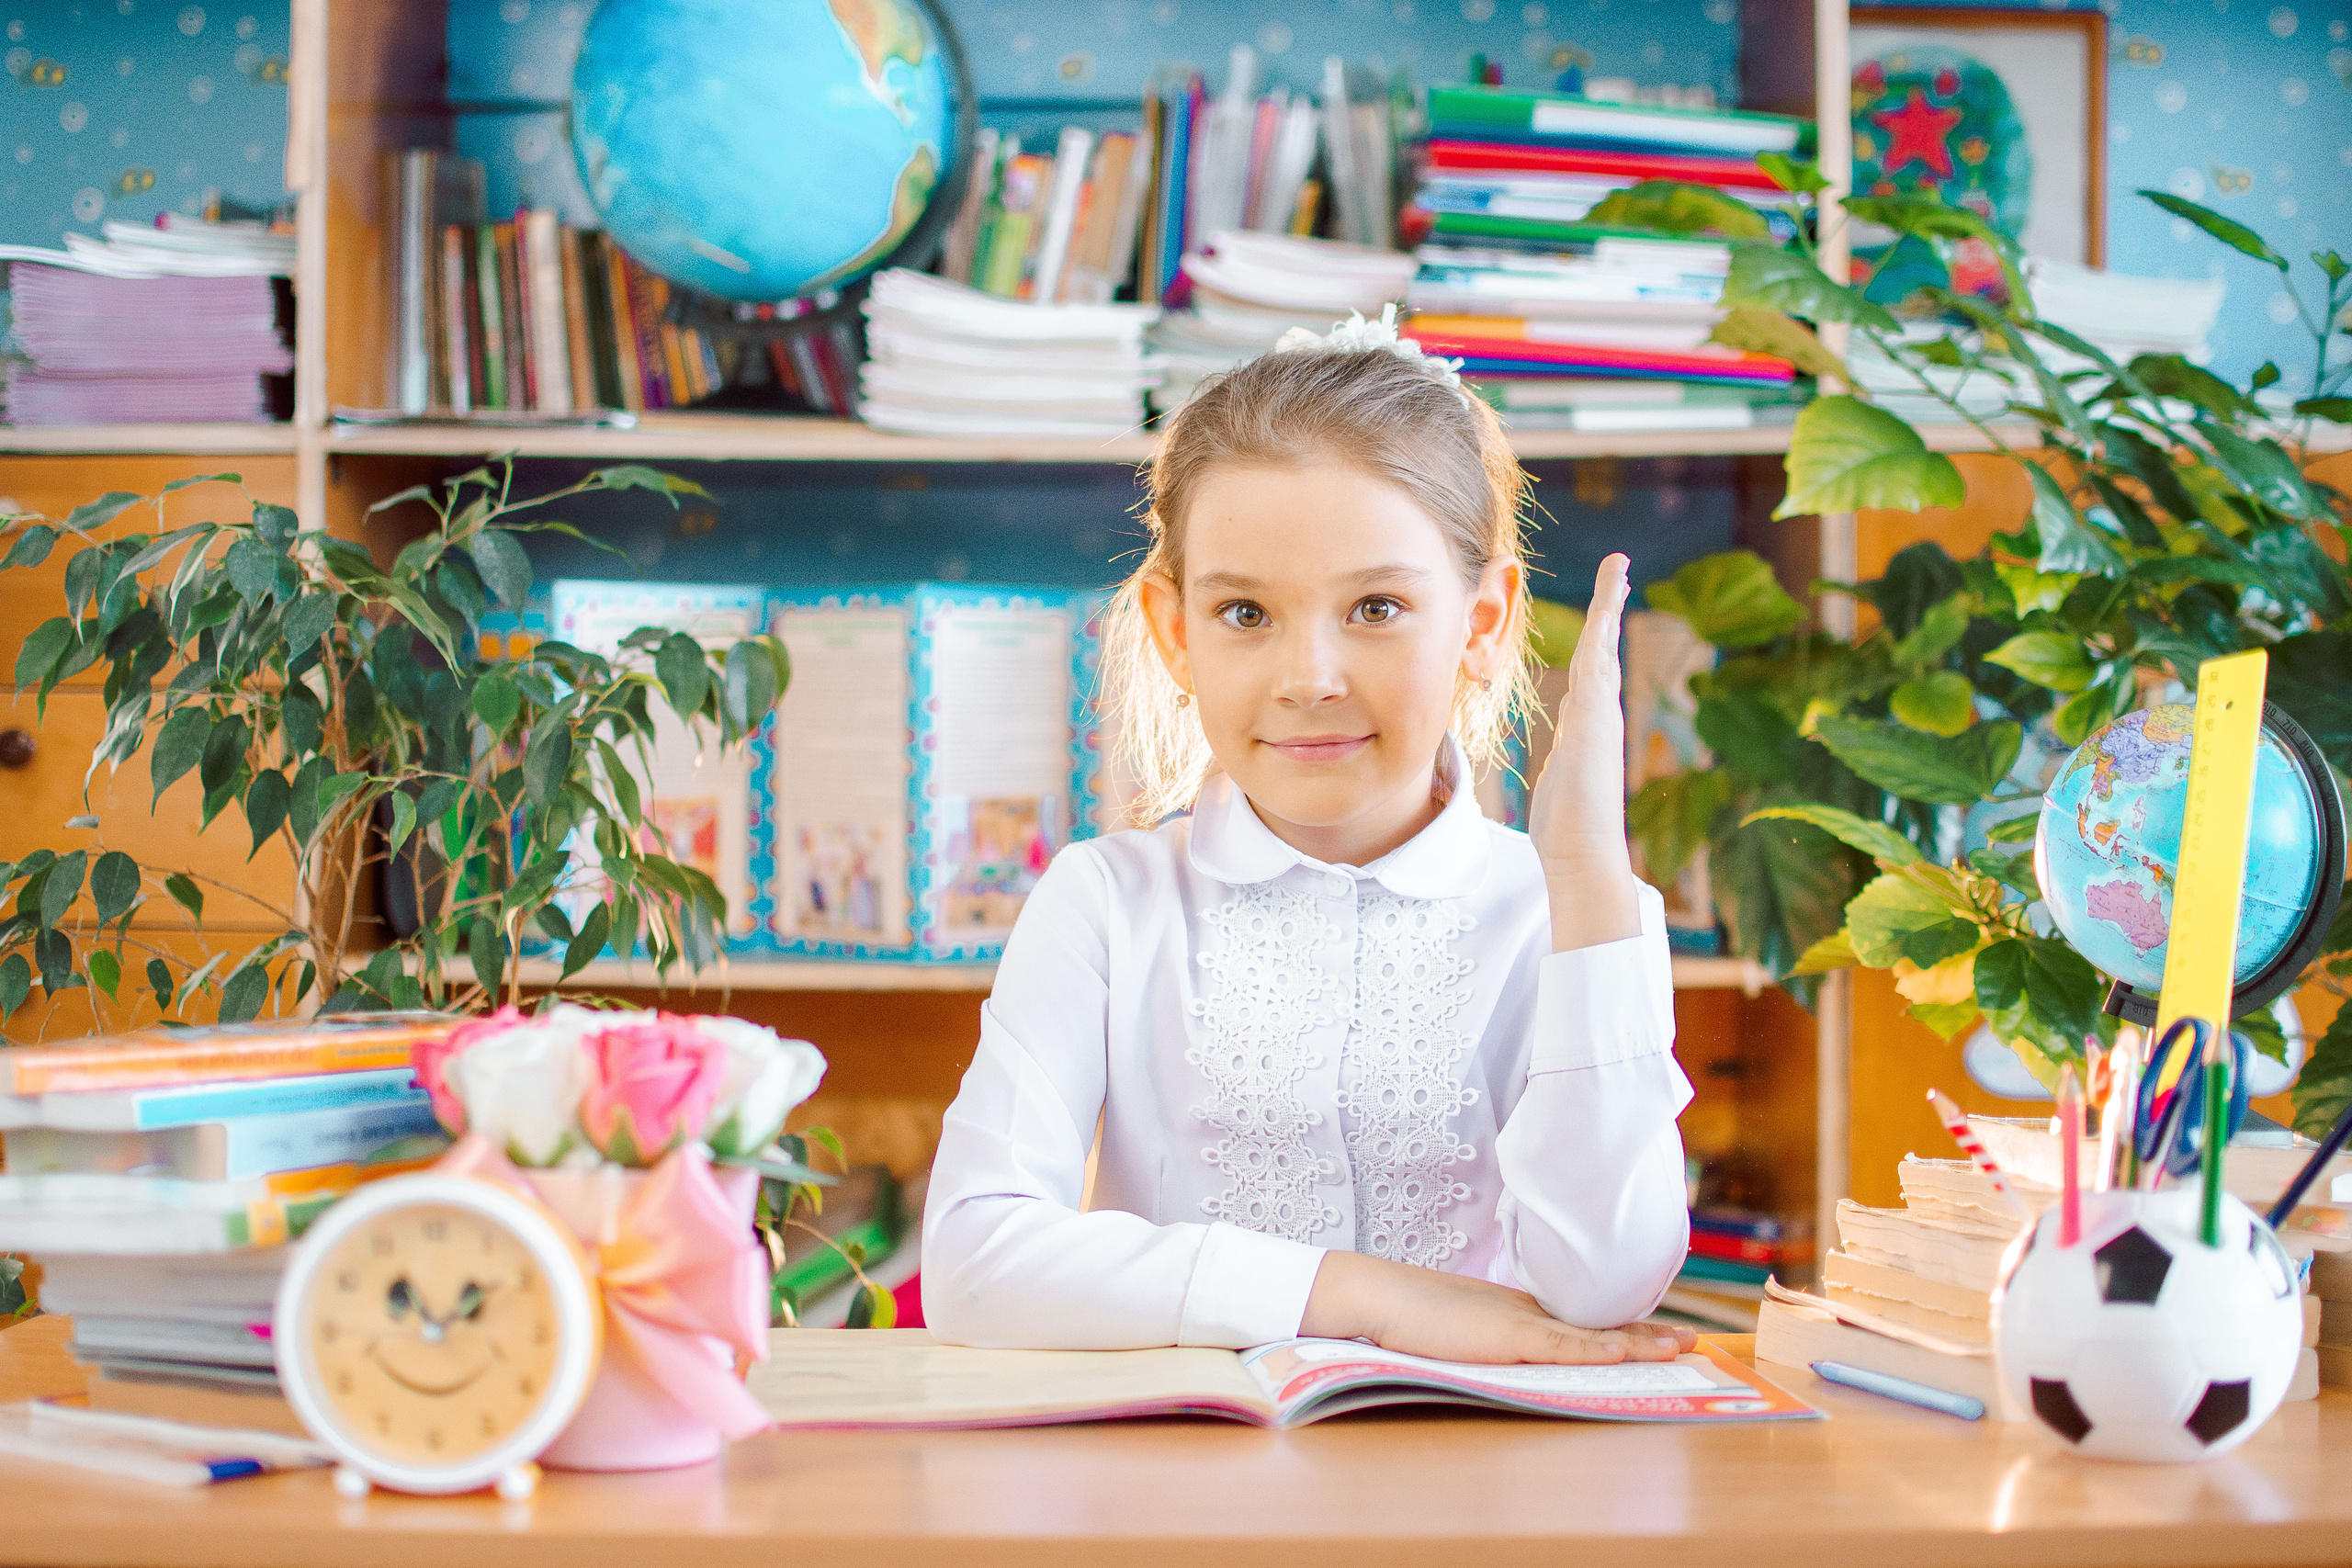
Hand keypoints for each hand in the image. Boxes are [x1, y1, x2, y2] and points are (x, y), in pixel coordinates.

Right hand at [1300, 1250, 1695, 1364]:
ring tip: (1681, 1345)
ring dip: (1641, 1341)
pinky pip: (1565, 1345)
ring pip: (1594, 1335)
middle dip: (1647, 1334)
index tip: (1661, 1332)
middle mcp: (1529, 1313)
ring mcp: (1521, 1323)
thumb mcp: (1465, 1325)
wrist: (1379, 1295)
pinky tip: (1629, 1351)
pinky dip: (1600, 1348)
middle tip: (1690, 1339)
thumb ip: (1494, 1332)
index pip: (1583, 1321)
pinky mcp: (1509, 1336)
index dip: (1624, 1328)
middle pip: (1600, 1324)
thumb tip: (1512, 1347)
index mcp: (1520, 1311)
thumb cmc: (1410, 1314)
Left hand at [1525, 554, 1641, 950]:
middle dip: (1610, 603)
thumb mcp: (1562, 776)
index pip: (1591, 664)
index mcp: (1590, 721)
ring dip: (1609, 607)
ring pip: (1603, 649)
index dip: (1596, 631)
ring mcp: (1601, 717)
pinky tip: (1603, 615)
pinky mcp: (1595, 725)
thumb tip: (1569, 751)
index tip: (1603, 602)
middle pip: (1602, 645)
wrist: (1583, 853)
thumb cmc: (1567, 824)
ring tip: (1616, 570)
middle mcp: (1601, 713)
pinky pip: (1597, 672)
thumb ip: (1568, 756)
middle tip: (1618, 564)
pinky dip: (1601, 641)